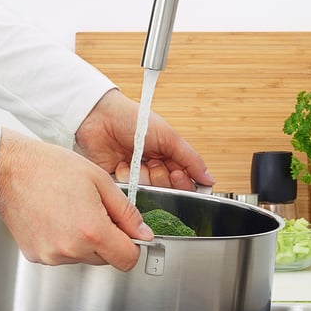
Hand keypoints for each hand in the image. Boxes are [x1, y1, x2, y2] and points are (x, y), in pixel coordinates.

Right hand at [0, 128, 153, 268]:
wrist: (10, 169)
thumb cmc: (51, 168)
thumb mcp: (101, 181)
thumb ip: (126, 212)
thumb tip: (143, 233)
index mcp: (92, 231)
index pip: (127, 259)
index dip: (132, 245)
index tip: (128, 231)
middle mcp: (71, 249)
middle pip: (106, 259)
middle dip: (108, 239)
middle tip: (95, 210)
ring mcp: (51, 256)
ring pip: (85, 257)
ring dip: (86, 240)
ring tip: (72, 210)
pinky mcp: (36, 256)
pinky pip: (63, 255)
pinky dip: (66, 241)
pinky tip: (57, 218)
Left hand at [75, 89, 214, 190]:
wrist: (101, 118)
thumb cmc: (134, 120)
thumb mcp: (168, 136)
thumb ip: (191, 159)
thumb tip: (210, 179)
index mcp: (169, 158)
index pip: (184, 181)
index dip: (181, 182)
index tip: (175, 172)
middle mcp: (154, 170)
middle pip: (167, 190)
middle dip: (160, 176)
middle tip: (152, 162)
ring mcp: (137, 177)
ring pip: (148, 193)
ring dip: (142, 176)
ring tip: (133, 160)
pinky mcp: (119, 183)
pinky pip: (128, 192)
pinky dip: (126, 178)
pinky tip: (121, 165)